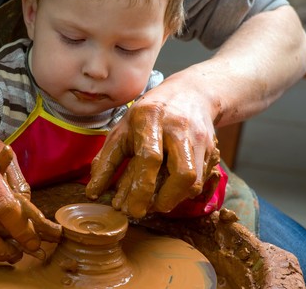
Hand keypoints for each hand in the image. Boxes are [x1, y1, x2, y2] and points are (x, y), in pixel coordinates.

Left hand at [86, 78, 220, 217]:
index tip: (126, 208)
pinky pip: (200, 180)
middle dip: (162, 199)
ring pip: (194, 181)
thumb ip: (107, 160)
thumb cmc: (149, 114)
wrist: (191, 94)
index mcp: (151, 118)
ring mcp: (200, 140)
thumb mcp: (123, 129)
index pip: (150, 156)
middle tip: (142, 211)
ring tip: (153, 203)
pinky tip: (166, 192)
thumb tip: (93, 192)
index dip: (139, 186)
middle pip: (183, 173)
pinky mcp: (212, 151)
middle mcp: (180, 129)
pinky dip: (181, 192)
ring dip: (172, 199)